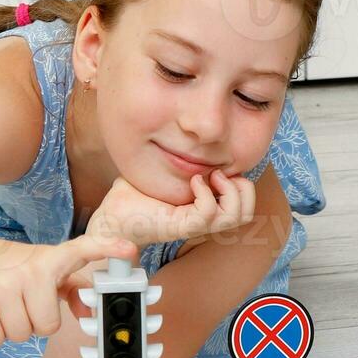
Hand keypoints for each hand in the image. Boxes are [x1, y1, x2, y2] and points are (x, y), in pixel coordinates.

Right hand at [0, 230, 138, 347]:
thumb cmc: (4, 267)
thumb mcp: (40, 270)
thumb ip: (70, 290)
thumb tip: (88, 313)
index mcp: (49, 260)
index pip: (83, 250)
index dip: (107, 248)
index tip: (128, 250)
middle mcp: (29, 270)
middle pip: (49, 327)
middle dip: (34, 322)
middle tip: (20, 303)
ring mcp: (2, 286)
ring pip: (22, 335)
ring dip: (11, 328)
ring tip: (0, 304)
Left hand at [87, 170, 255, 247]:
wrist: (110, 219)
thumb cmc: (133, 196)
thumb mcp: (162, 170)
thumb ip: (177, 155)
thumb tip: (188, 130)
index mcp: (204, 208)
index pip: (243, 204)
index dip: (241, 184)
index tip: (219, 168)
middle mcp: (204, 220)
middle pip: (246, 213)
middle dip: (243, 189)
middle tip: (219, 174)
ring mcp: (194, 225)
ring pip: (236, 217)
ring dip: (230, 192)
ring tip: (210, 176)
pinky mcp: (182, 226)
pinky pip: (208, 213)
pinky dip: (205, 194)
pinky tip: (193, 181)